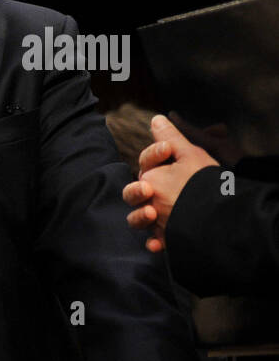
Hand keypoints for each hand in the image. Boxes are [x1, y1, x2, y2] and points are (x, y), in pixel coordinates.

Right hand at [122, 114, 218, 252]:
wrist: (226, 214)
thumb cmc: (206, 181)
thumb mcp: (191, 155)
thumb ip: (171, 137)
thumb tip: (157, 118)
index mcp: (163, 173)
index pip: (146, 162)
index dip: (153, 154)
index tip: (167, 150)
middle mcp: (159, 194)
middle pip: (134, 192)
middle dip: (136, 191)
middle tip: (148, 190)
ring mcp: (162, 216)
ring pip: (137, 217)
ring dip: (139, 216)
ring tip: (151, 214)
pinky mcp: (169, 236)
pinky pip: (154, 240)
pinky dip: (154, 242)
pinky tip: (158, 243)